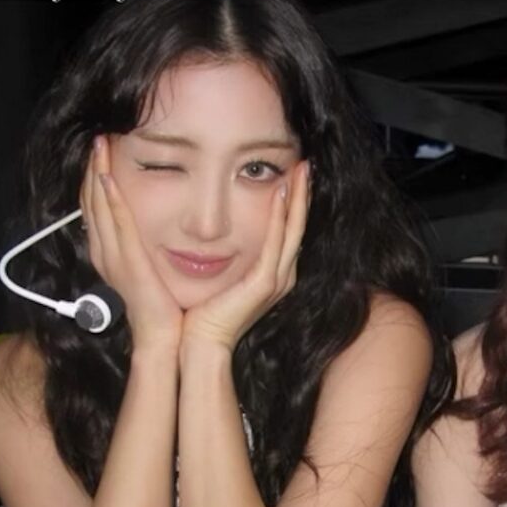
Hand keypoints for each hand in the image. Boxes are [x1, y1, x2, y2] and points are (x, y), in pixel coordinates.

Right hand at [80, 135, 184, 353]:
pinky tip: (107, 177)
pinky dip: (110, 199)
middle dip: (92, 168)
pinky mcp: (125, 261)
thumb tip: (161, 223)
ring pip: (98, 207)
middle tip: (97, 138)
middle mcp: (105, 252)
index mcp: (112, 252)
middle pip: (92, 202)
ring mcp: (112, 257)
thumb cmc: (167, 305)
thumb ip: (150, 244)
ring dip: (96, 175)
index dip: (96, 177)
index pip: (98, 207)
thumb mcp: (154, 266)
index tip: (102, 151)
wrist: (167, 336)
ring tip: (98, 146)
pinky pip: (115, 224)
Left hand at [180, 159, 309, 354]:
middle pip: (299, 225)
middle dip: (303, 193)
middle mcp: (281, 275)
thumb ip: (230, 256)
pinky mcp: (265, 283)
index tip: (294, 174)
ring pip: (294, 229)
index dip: (295, 201)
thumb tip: (218, 233)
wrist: (201, 343)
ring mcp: (277, 280)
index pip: (290, 230)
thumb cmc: (205, 312)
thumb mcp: (223, 276)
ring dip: (298, 198)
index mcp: (273, 273)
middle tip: (306, 163)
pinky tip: (280, 194)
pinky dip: (281, 217)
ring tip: (301, 171)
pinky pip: (276, 243)